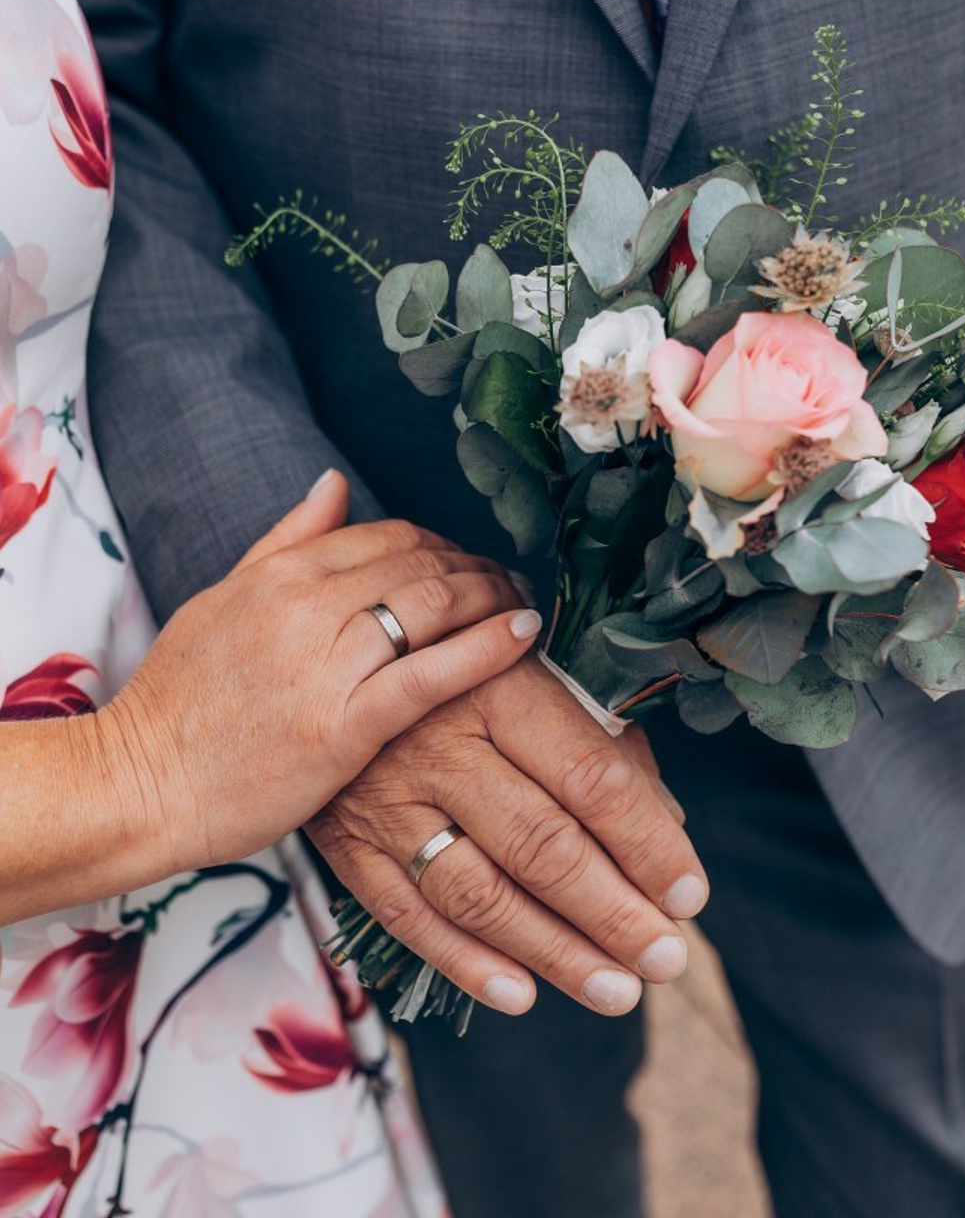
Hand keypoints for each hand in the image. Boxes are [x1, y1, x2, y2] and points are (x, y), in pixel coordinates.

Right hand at [100, 471, 540, 876]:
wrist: (136, 784)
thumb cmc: (179, 702)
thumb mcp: (221, 600)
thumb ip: (284, 540)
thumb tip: (334, 482)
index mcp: (281, 573)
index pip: (390, 536)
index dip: (444, 545)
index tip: (470, 565)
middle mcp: (308, 604)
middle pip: (423, 563)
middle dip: (478, 569)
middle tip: (512, 584)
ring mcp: (327, 662)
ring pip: (435, 606)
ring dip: (493, 598)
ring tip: (525, 606)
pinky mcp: (345, 724)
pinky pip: (432, 672)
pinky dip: (486, 647)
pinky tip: (524, 635)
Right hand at [306, 660, 708, 1017]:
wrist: (339, 658)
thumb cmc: (464, 656)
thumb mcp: (536, 666)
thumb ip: (603, 740)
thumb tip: (667, 823)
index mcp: (501, 688)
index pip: (590, 779)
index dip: (646, 844)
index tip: (690, 895)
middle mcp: (440, 745)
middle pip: (539, 847)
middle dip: (613, 915)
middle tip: (666, 959)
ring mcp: (387, 799)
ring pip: (478, 895)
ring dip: (554, 953)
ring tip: (616, 991)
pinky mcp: (348, 842)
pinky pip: (407, 916)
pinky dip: (465, 962)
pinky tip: (523, 994)